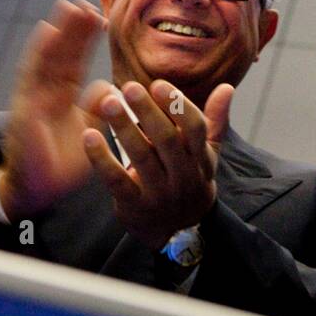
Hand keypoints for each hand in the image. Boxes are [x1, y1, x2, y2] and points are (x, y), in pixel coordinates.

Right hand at [0, 0, 109, 220]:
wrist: (37, 190)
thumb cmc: (60, 164)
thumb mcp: (89, 132)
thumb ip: (98, 109)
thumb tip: (106, 86)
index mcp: (63, 97)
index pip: (76, 61)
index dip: (87, 41)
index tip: (102, 18)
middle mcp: (47, 92)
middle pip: (63, 53)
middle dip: (75, 29)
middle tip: (89, 3)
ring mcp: (33, 96)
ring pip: (48, 56)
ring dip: (59, 32)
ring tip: (70, 6)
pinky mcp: (24, 106)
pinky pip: (31, 74)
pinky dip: (38, 52)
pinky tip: (47, 31)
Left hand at [82, 79, 233, 250]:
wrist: (179, 231)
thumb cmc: (190, 180)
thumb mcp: (207, 154)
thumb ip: (214, 119)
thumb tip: (226, 87)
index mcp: (200, 158)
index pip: (195, 129)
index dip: (178, 107)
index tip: (159, 85)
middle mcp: (182, 175)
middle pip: (167, 140)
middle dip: (148, 112)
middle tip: (129, 87)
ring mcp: (159, 192)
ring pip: (142, 157)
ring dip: (124, 128)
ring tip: (108, 103)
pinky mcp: (134, 206)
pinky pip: (117, 181)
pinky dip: (102, 159)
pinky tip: (89, 137)